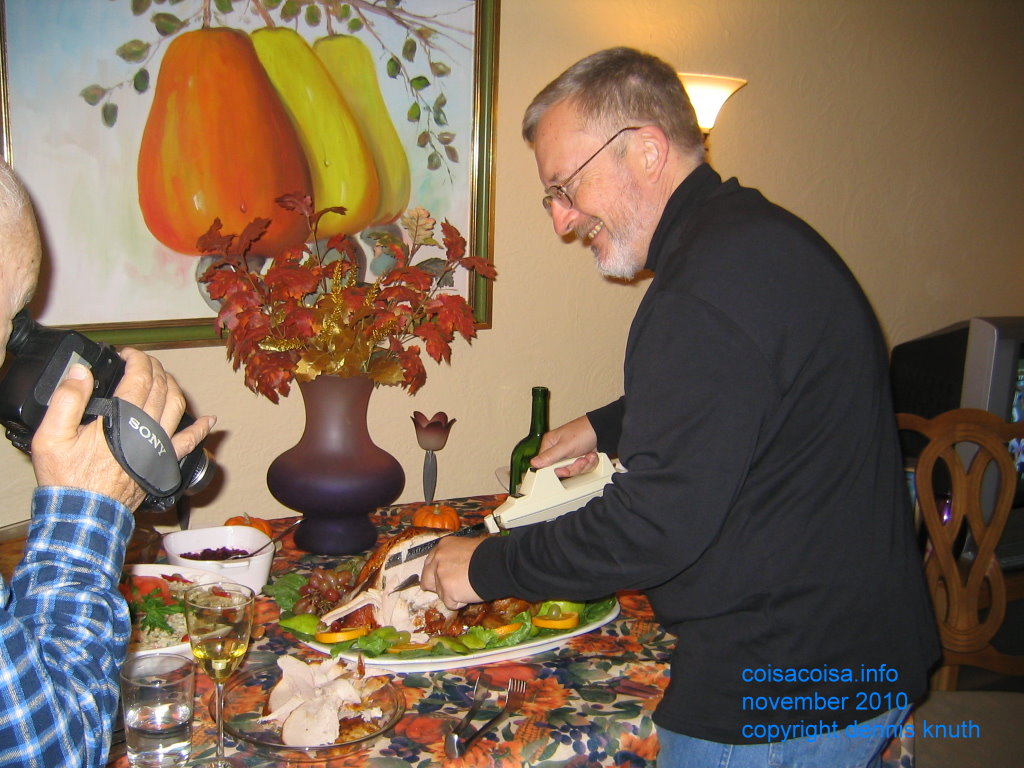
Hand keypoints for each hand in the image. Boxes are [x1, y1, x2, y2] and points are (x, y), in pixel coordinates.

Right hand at [30, 347, 215, 509]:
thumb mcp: (51, 436)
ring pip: (178, 407)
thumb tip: (81, 371)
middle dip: (154, 368)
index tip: (127, 353)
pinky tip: (210, 420)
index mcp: (122, 419)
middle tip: (142, 361)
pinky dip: (201, 429)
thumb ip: (66, 400)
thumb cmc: (68, 479)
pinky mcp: (164, 462)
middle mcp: (147, 429)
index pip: (139, 377)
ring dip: (174, 387)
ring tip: (163, 377)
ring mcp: (159, 446)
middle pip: (161, 388)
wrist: (85, 514)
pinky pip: (190, 442)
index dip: (137, 359)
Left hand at [420, 536, 484, 609]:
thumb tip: (456, 565)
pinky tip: (470, 593)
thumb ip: (456, 556)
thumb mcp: (468, 547)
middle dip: (436, 586)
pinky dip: (460, 602)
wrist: (497, 563)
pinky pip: (450, 603)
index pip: (430, 562)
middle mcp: (437, 559)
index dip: (436, 572)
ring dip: (452, 595)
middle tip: (449, 590)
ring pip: (440, 593)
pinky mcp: (447, 591)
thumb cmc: (489, 554)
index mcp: (443, 546)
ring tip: (469, 587)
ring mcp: (440, 575)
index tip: (441, 578)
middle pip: (427, 579)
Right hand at [532, 415, 597, 477]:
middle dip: (575, 466)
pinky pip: (582, 469)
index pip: (545, 464)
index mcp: (550, 444)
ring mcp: (570, 455)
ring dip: (584, 465)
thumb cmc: (583, 432)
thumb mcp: (565, 446)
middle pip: (562, 470)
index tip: (565, 468)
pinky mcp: (579, 458)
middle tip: (580, 459)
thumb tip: (533, 463)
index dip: (557, 469)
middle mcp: (558, 450)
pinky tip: (591, 455)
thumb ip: (549, 456)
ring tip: (587, 455)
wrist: (602, 431)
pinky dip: (589, 463)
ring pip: (574, 471)